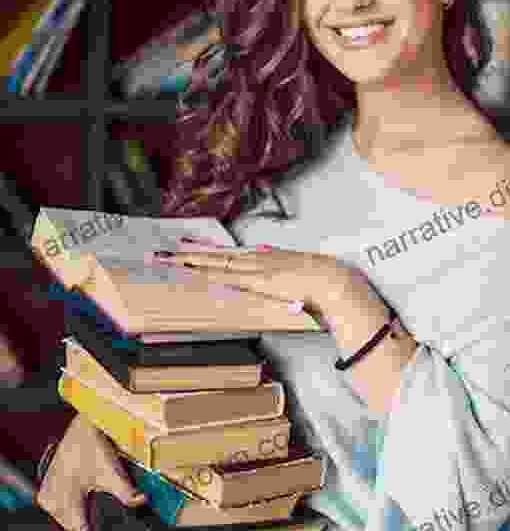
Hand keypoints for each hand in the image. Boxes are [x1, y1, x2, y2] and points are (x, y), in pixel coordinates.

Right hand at [36, 413, 146, 530]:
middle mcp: (53, 499)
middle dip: (88, 522)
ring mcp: (47, 494)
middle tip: (102, 511)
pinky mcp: (45, 489)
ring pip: (65, 518)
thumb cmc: (94, 448)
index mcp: (68, 498)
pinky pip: (59, 508)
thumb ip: (126, 492)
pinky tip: (81, 494)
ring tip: (91, 497)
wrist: (81, 429)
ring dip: (78, 514)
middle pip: (73, 526)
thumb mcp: (112, 471)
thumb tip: (142, 502)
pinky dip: (70, 506)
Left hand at [153, 242, 354, 317]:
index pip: (225, 256)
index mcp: (262, 260)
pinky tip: (191, 268)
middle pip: (212, 257)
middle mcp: (254, 260)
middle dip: (184, 255)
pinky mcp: (257, 279)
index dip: (202, 252)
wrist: (331, 280)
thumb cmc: (319, 283)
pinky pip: (226, 274)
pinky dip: (207, 271)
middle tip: (157, 254)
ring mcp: (254, 268)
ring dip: (188, 261)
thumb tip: (271, 277)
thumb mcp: (296, 280)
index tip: (183, 247)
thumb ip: (283, 276)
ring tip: (163, 258)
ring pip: (214, 263)